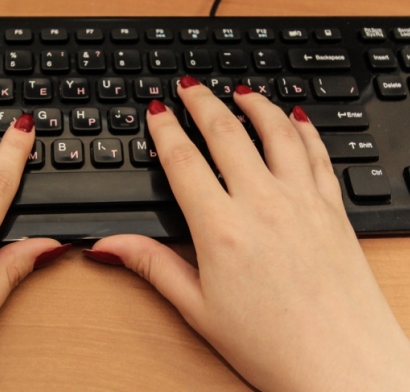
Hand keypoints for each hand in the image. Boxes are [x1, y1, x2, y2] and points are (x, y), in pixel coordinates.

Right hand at [85, 78, 409, 390]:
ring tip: (240, 89)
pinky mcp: (333, 209)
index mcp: (222, 228)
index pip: (184, 161)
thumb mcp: (197, 308)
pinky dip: (303, 128)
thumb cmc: (270, 344)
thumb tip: (108, 245)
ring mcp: (302, 201)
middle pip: (226, 133)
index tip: (157, 111)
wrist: (341, 365)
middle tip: (190, 86)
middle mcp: (263, 204)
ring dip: (254, 104)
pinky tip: (295, 117)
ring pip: (276, 132)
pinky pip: (317, 153)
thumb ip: (152, 265)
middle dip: (203, 102)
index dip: (165, 130)